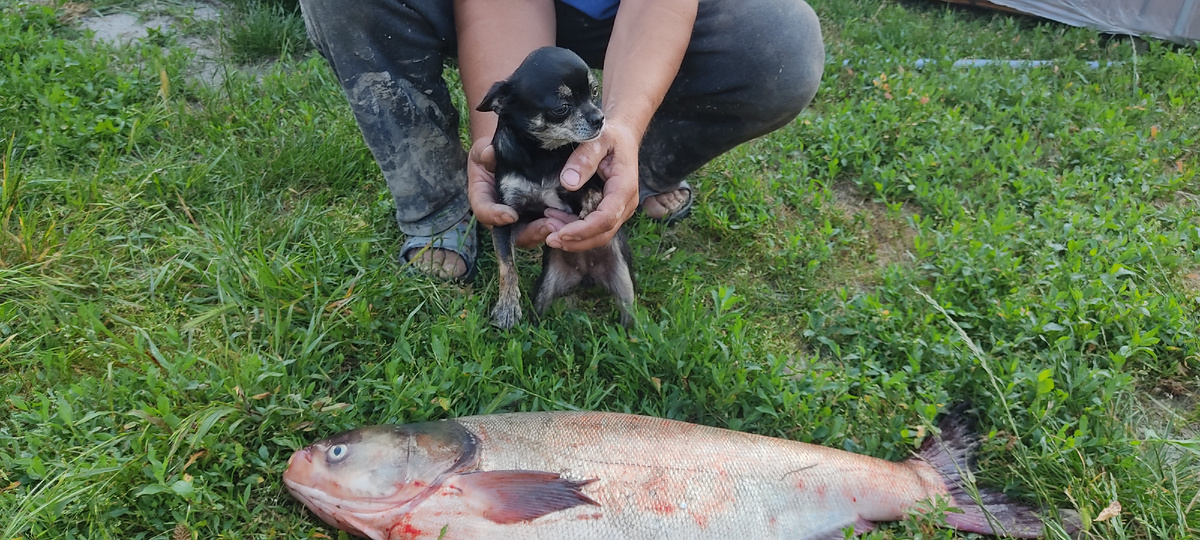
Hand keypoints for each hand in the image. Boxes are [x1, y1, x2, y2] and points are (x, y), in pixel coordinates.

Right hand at [466, 137, 553, 247]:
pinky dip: (559, 225)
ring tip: (563, 223)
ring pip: (533, 234)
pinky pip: (546, 227)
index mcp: (483, 199)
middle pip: (513, 233)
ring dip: (548, 231)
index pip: (484, 212)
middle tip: (547, 224)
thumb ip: (485, 153)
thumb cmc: (492, 153)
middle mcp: (502, 215)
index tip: (510, 215)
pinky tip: (572, 219)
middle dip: (531, 231)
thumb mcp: (484, 150)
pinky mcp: (538, 215)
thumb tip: (489, 154)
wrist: (508, 153)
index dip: (495, 216)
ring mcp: (521, 218)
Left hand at [546, 122, 639, 251]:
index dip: (583, 230)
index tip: (560, 233)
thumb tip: (568, 182)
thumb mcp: (598, 139)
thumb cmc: (611, 136)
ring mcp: (620, 210)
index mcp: (624, 187)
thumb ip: (584, 158)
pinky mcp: (611, 211)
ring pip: (599, 235)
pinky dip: (575, 231)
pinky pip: (595, 228)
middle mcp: (626, 204)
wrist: (623, 136)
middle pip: (603, 234)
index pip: (606, 218)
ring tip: (548, 231)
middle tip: (549, 237)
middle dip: (576, 240)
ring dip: (574, 238)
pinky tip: (555, 222)